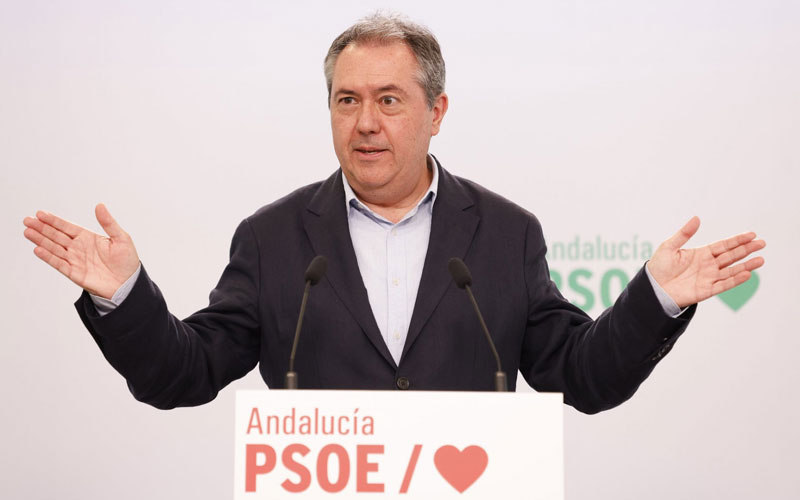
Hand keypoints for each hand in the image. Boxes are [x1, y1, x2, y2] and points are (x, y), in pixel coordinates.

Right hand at [23, 204, 139, 298]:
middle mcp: (78, 248)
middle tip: (27, 220)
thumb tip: (99, 205)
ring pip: (54, 248)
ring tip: (27, 232)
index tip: (40, 213)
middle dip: (42, 228)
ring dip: (40, 240)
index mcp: (88, 237)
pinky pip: (59, 264)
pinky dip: (48, 257)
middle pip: (56, 236)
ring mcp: (75, 260)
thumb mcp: (121, 238)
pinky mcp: (74, 273)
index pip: (67, 227)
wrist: (128, 284)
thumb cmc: (127, 261)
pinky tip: (38, 249)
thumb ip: (109, 222)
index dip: (53, 220)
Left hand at [647, 216, 764, 308]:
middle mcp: (707, 266)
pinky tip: (746, 274)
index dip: (737, 240)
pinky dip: (735, 280)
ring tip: (760, 260)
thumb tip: (696, 218)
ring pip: (731, 271)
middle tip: (762, 243)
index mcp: (700, 254)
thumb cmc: (658, 267)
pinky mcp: (705, 291)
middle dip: (746, 250)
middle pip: (731, 256)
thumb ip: (684, 234)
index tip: (751, 234)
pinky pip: (723, 285)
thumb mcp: (669, 247)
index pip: (723, 246)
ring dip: (746, 265)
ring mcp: (708, 278)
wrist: (652, 288)